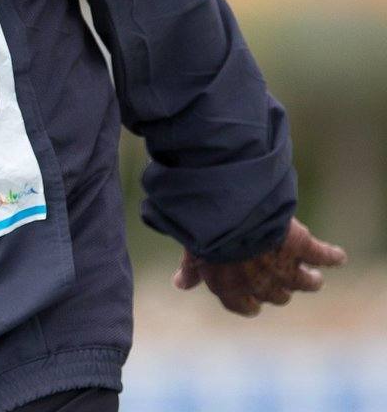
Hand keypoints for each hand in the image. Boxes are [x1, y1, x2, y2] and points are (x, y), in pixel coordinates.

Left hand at [173, 217, 346, 315]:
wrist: (225, 210)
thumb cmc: (202, 231)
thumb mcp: (194, 251)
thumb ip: (192, 269)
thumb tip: (179, 285)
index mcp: (230, 288)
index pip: (245, 306)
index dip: (250, 300)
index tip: (254, 298)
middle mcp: (260, 284)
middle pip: (278, 295)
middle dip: (280, 286)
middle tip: (282, 273)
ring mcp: (284, 267)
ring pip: (306, 282)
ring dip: (309, 279)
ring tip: (313, 275)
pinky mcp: (301, 246)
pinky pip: (323, 256)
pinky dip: (331, 256)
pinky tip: (338, 256)